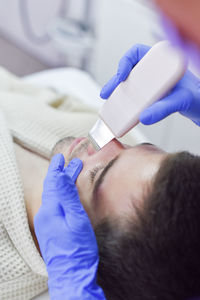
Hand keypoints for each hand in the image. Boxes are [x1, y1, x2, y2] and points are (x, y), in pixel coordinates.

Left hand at [34, 154, 105, 299]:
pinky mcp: (49, 230)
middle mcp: (44, 214)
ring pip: (51, 196)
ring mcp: (46, 223)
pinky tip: (63, 196)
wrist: (71, 275)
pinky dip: (58, 194)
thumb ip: (68, 196)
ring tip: (65, 175)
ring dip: (59, 183)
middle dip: (58, 173)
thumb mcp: (77, 219)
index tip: (62, 157)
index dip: (59, 168)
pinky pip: (52, 205)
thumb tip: (60, 175)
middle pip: (51, 188)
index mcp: (50, 210)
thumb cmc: (78, 249)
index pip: (53, 182)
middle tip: (65, 162)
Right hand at [100, 44, 199, 125]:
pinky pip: (133, 95)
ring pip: (129, 83)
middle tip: (107, 93)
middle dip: (115, 81)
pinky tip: (119, 109)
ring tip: (109, 101)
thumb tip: (144, 117)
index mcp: (163, 60)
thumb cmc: (196, 98)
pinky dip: (125, 100)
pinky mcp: (150, 94)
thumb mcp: (181, 101)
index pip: (137, 53)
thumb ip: (164, 108)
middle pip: (129, 70)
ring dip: (117, 91)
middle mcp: (154, 70)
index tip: (122, 75)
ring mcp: (151, 82)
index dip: (125, 62)